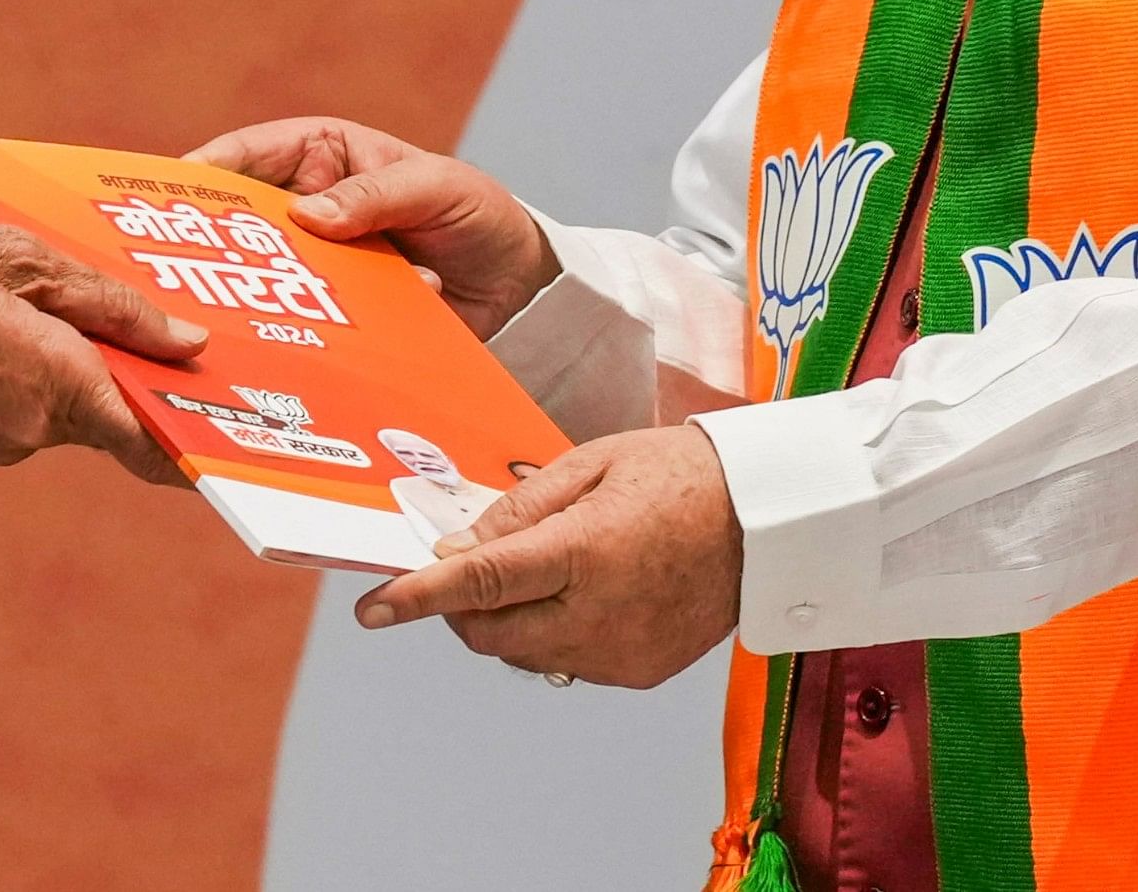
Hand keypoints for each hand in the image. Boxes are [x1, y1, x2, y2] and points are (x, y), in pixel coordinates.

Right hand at [0, 221, 204, 483]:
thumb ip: (112, 305)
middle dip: (114, 372)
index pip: (147, 437)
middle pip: (103, 411)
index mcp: (55, 380)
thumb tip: (186, 343)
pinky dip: (15, 382)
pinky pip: (12, 417)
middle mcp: (29, 430)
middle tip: (127, 322)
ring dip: (58, 371)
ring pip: (55, 412)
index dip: (192, 445)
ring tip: (27, 308)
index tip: (232, 448)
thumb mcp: (23, 258)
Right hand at [188, 117, 560, 336]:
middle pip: (241, 225)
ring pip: (264, 280)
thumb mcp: (438, 187)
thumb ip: (376, 196)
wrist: (524, 288)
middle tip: (171, 277)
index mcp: (323, 156)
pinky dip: (285, 339)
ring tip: (210, 327)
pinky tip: (263, 361)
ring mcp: (319, 266)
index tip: (169, 200)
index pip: (248, 156)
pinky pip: (298, 325)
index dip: (204, 174)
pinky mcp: (335, 315)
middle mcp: (310, 210)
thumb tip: (309, 215)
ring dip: (247, 302)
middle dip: (211, 248)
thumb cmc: (480, 215)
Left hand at [352, 425, 741, 688]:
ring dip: (507, 620)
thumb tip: (458, 547)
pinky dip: (552, 634)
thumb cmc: (680, 476)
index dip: (417, 596)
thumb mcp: (591, 465)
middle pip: (489, 631)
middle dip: (462, 606)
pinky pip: (565, 663)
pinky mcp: (637, 673)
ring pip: (522, 653)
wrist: (765, 521)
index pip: (480, 582)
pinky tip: (584, 593)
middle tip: (473, 564)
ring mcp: (619, 652)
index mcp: (585, 550)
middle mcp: (599, 614)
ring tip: (548, 569)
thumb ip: (518, 510)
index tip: (371, 609)